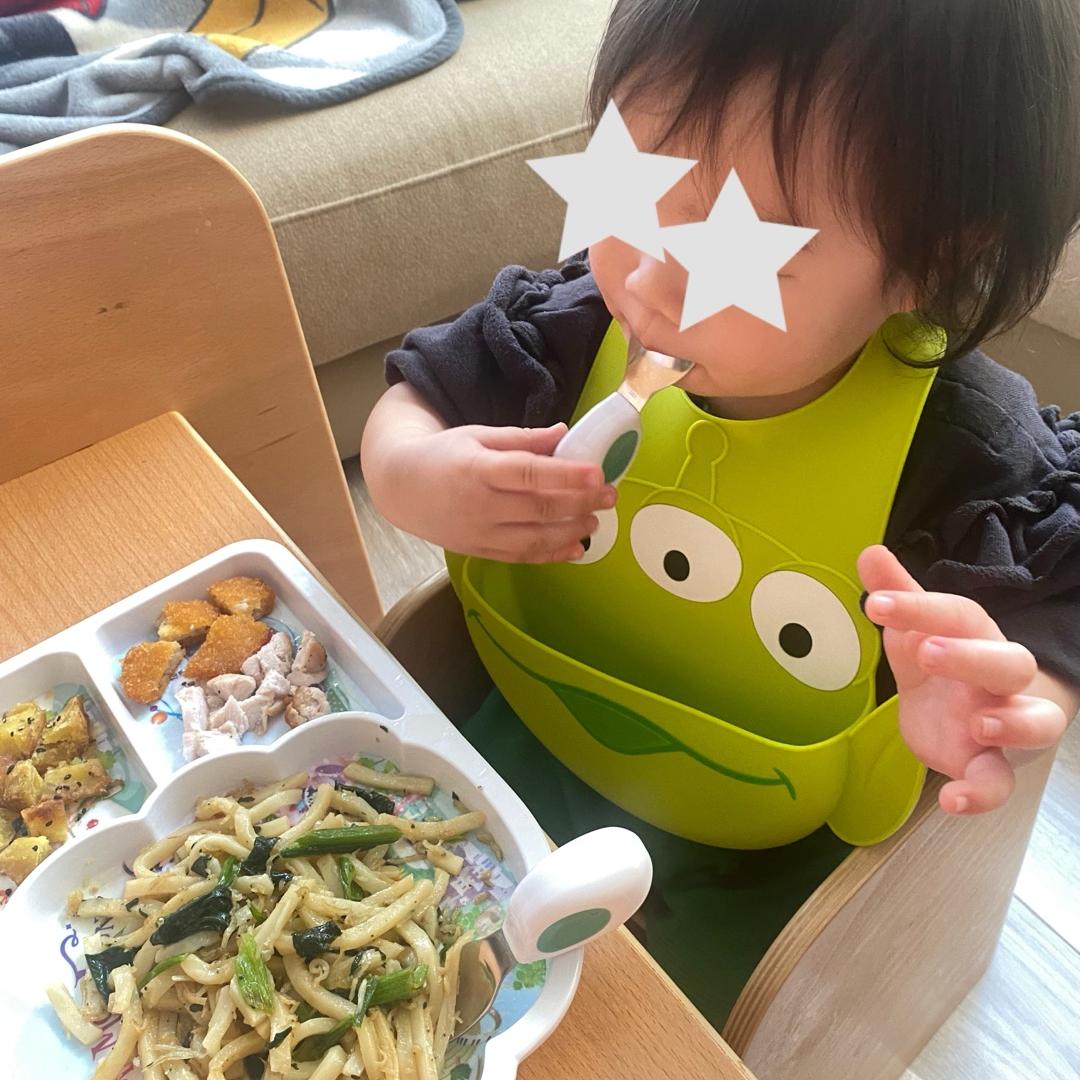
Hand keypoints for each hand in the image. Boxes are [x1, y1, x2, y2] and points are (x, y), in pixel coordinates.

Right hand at [393, 422, 614, 561]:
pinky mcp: (479, 551)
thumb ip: (522, 439)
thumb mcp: (478, 436)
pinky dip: (551, 555)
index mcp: (479, 469)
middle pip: (538, 508)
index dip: (566, 475)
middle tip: (610, 496)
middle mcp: (479, 504)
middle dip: (580, 503)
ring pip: (534, 538)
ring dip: (571, 532)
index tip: (597, 473)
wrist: (400, 486)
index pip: (528, 473)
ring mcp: (479, 532)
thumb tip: (564, 433)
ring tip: (596, 520)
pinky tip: (576, 548)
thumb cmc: (443, 455)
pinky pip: (521, 557)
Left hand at [858, 545, 1067, 814]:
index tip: (876, 604)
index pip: (957, 615)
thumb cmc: (944, 663)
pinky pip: (999, 782)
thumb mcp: (914, 629)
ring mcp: (1002, 723)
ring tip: (981, 725)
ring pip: (1034, 722)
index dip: (918, 608)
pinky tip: (950, 800)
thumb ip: (897, 595)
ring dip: (1012, 724)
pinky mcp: (988, 764)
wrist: (971, 715)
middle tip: (926, 652)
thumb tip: (870, 552)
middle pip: (1007, 662)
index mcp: (975, 637)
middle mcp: (999, 679)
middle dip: (970, 657)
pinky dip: (979, 795)